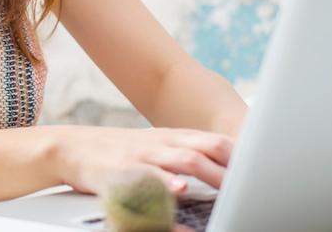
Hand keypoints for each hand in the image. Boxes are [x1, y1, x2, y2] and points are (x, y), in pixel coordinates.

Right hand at [52, 125, 233, 196]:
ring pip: (183, 160)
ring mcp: (144, 157)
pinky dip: (168, 190)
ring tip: (228, 189)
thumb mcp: (153, 147)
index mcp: (172, 138)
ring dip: (208, 174)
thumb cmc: (119, 152)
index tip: (259, 170)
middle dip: (230, 166)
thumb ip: (181, 155)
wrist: (71, 148)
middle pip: (205, 148)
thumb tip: (217, 167)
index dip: (239, 155)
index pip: (214, 141)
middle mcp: (161, 144)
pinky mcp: (124, 173)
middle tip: (250, 184)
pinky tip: (180, 194)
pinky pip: (150, 183)